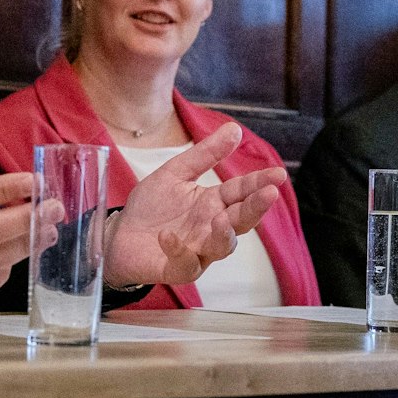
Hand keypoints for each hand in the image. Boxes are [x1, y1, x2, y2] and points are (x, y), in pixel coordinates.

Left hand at [105, 123, 284, 286]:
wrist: (119, 234)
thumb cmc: (151, 207)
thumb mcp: (176, 172)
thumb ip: (205, 154)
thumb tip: (235, 129)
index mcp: (214, 203)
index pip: (242, 191)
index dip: (260, 183)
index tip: (278, 174)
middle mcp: (211, 228)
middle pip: (240, 220)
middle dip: (255, 208)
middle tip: (268, 194)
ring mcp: (197, 250)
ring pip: (221, 247)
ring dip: (223, 234)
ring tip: (221, 218)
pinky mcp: (177, 269)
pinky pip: (185, 264)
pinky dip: (179, 251)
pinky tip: (168, 236)